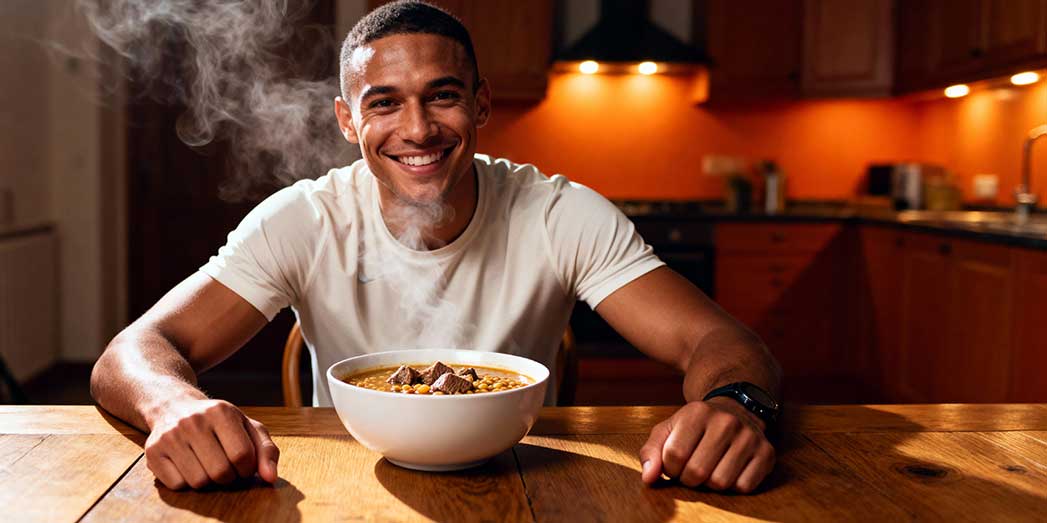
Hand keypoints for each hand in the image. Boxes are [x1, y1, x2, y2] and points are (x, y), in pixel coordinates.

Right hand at [144, 399, 279, 489]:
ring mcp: (170, 436)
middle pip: (221, 472)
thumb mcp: (247, 427)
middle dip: (229, 476)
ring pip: (199, 482)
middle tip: (225, 464)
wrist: (174, 407)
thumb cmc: (218, 422)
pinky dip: (187, 482)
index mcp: (221, 412)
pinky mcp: (153, 451)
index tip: (243, 463)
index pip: (243, 456)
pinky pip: (177, 485)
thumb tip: (270, 478)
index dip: (247, 468)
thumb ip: (266, 451)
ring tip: (207, 463)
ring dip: (208, 480)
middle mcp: (193, 421)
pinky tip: (188, 465)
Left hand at [638, 397, 774, 492]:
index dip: (670, 468)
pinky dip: (734, 485)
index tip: (676, 462)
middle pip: (697, 473)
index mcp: (696, 412)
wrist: (735, 409)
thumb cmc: (696, 426)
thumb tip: (648, 478)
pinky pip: (744, 487)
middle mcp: (726, 421)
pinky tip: (730, 469)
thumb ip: (651, 452)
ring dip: (711, 484)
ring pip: (720, 483)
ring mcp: (749, 436)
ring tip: (711, 468)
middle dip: (689, 478)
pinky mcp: (767, 452)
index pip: (673, 456)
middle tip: (693, 467)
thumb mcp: (669, 430)